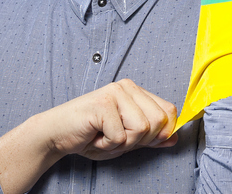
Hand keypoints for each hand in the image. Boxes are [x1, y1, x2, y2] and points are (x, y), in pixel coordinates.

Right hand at [0, 80, 177, 192]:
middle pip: (159, 122)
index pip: (168, 111)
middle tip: (116, 137)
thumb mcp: (127, 139)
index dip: (160, 133)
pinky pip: (121, 137)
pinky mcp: (102, 104)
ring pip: (142, 129)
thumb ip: (150, 137)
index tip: (136, 139)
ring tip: (105, 135)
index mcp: (135, 90)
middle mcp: (127, 87)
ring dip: (123, 143)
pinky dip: (108, 145)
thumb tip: (174, 138)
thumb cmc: (91, 135)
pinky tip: (95, 136)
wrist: (57, 134)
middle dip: (139, 140)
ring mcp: (114, 93)